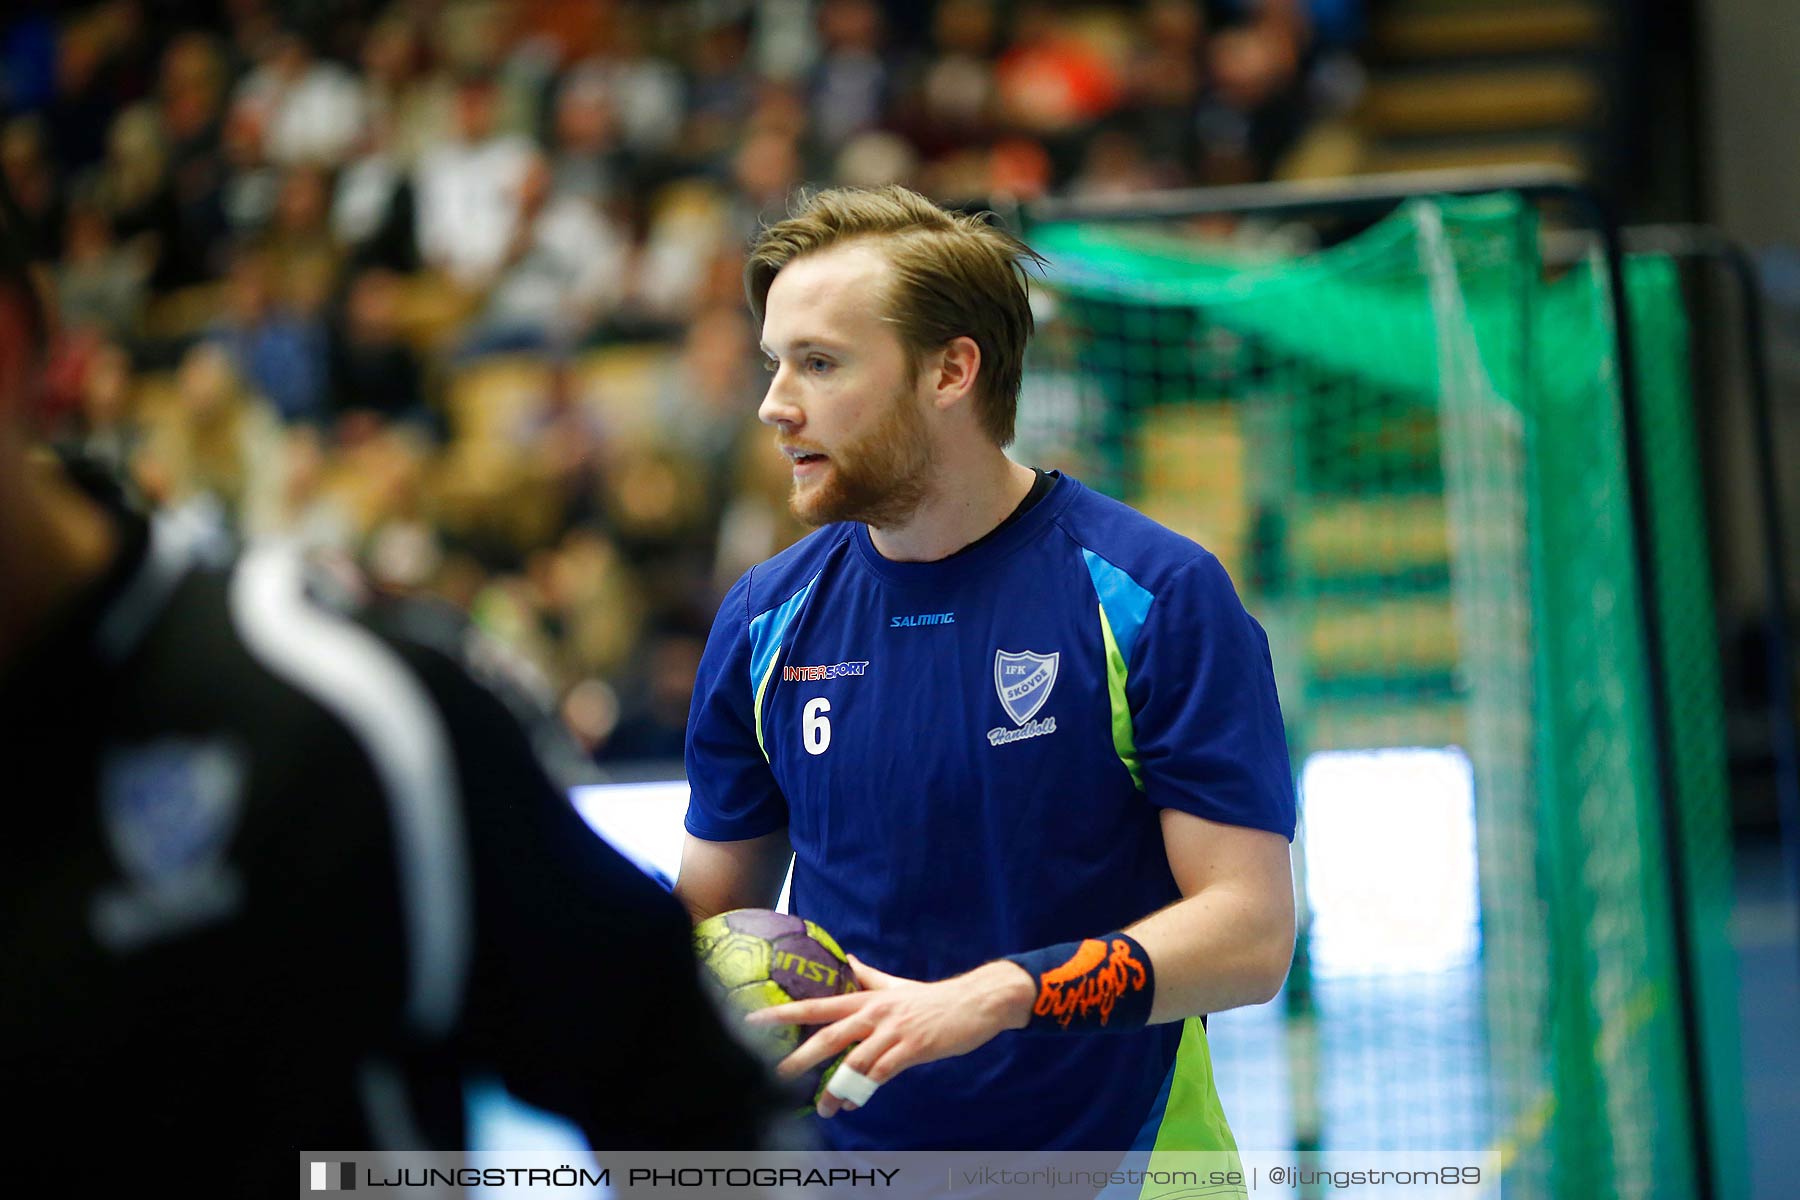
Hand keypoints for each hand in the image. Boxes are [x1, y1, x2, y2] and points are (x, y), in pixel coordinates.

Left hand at [745, 956, 1035, 1116]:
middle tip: (774, 1073)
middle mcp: (875, 1013)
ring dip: (835, 1088)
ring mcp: (893, 1032)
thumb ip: (868, 976)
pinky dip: (865, 1090)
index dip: (785, 1012)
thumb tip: (847, 959)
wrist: (975, 1003)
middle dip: (800, 1056)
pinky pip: (881, 1074)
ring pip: (854, 1062)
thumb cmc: (932, 998)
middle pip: (828, 1035)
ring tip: (822, 1107)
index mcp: (866, 998)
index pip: (817, 1004)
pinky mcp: (913, 1049)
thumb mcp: (896, 985)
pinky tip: (854, 1103)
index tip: (754, 1019)